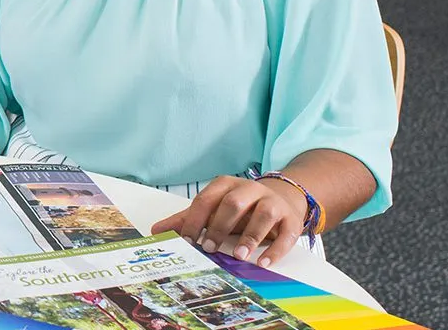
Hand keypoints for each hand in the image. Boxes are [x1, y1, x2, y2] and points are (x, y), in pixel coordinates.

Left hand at [153, 176, 304, 267]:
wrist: (282, 198)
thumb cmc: (241, 208)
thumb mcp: (213, 210)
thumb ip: (187, 219)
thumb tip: (155, 231)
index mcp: (226, 185)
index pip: (206, 199)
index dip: (196, 220)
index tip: (188, 242)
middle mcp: (250, 189)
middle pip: (234, 203)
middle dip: (221, 226)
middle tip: (210, 248)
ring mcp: (273, 202)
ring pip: (263, 214)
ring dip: (250, 236)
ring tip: (240, 257)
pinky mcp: (292, 218)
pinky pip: (287, 233)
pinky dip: (275, 249)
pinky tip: (263, 263)